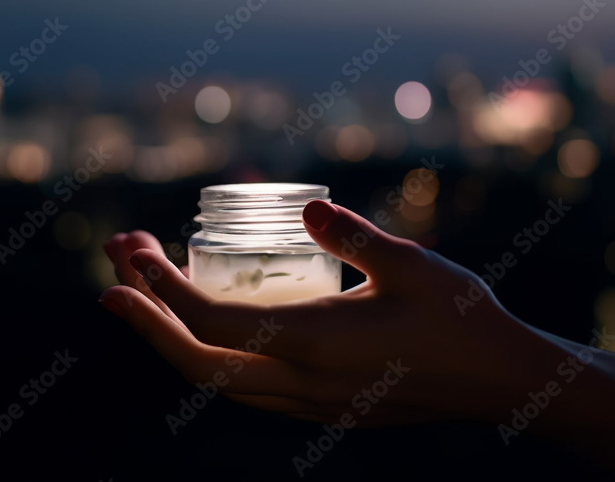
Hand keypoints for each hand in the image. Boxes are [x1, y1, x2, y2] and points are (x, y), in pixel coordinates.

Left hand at [100, 200, 535, 424]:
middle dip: (145, 320)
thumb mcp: (408, 264)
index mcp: (315, 344)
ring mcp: (309, 404)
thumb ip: (351, 234)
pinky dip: (209, 358)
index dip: (162, 289)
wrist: (501, 382)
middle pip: (195, 363)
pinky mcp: (321, 408)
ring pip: (216, 383)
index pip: (212, 321)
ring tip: (148, 296)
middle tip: (113, 276)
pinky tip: (209, 327)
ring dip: (173, 339)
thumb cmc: (461, 317)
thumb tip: (309, 206)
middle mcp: (301, 384)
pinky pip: (246, 390)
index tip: (131, 254)